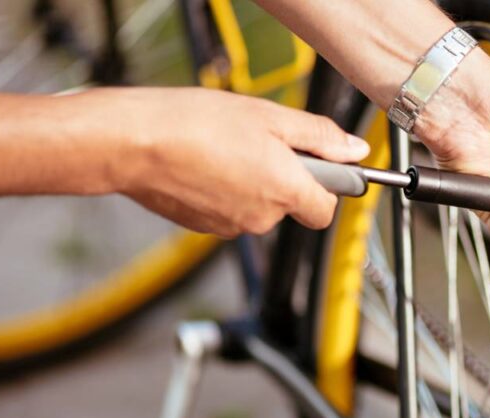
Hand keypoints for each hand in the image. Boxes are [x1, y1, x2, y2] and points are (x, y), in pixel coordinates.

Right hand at [100, 88, 368, 236]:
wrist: (134, 143)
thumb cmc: (197, 124)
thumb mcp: (270, 117)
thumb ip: (319, 137)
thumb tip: (355, 151)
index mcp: (286, 191)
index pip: (325, 210)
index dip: (325, 186)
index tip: (318, 165)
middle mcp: (262, 218)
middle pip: (290, 205)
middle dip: (282, 178)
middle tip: (258, 143)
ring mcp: (231, 227)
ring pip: (257, 208)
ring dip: (250, 183)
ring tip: (224, 149)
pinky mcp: (203, 227)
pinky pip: (228, 210)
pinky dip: (223, 191)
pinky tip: (205, 164)